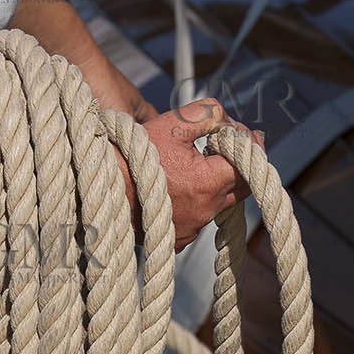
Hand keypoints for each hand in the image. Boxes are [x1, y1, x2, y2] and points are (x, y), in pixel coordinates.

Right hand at [116, 97, 264, 251]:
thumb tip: (227, 121)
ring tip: (199, 164)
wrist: (103, 190)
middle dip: (239, 165)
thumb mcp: (173, 122)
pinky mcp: (179, 239)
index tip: (246, 134)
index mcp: (207, 183)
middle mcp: (204, 212)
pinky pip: (199, 220)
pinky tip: (181, 188)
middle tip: (231, 147)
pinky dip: (198, 202)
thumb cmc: (134, 155)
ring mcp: (192, 230)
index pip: (247, 164)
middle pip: (241, 189)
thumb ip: (208, 114)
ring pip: (220, 204)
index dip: (250, 145)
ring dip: (217, 184)